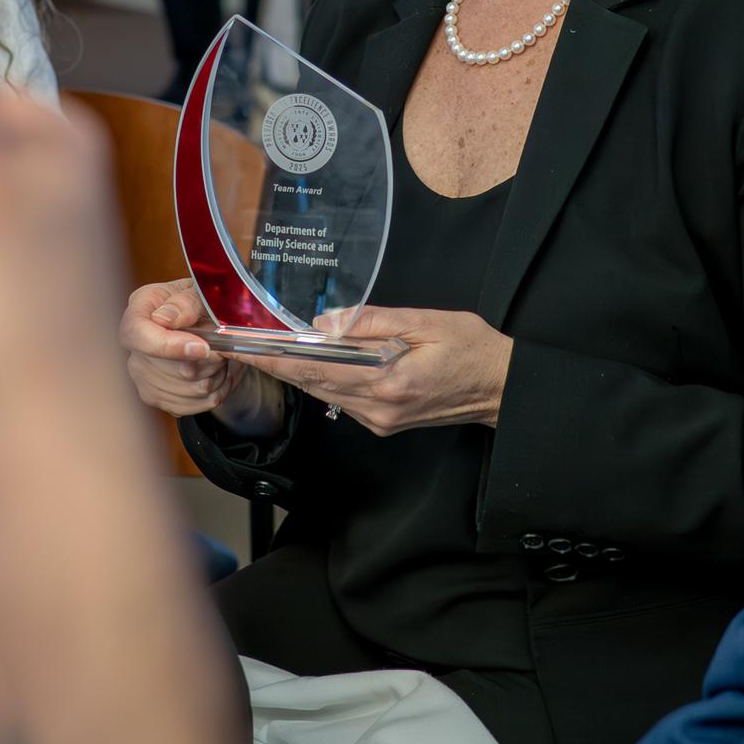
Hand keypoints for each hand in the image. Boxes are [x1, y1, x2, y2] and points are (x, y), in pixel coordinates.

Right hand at [119, 278, 283, 430]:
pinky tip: (218, 374)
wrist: (212, 327)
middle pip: (168, 368)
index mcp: (140, 309)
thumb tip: (166, 318)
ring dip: (215, 376)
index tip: (202, 348)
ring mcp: (141, 374)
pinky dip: (215, 392)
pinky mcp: (155, 396)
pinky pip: (192, 405)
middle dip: (206, 361)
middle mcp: (134, 345)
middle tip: (223, 347)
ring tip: (222, 359)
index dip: (168, 346)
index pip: (136, 334)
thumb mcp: (201, 292)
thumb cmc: (204, 304)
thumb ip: (186, 302)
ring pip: (187, 389)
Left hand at [228, 306, 512, 437]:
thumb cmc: (472, 349)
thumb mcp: (427, 322)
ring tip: (265, 350)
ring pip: (324, 394)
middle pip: (313, 385)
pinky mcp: (383, 421)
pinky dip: (321, 381)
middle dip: (276, 365)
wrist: (502, 389)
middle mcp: (378, 407)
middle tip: (241, 347)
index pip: (319, 369)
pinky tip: (308, 363)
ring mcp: (379, 419)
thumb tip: (327, 321)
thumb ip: (374, 322)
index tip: (249, 348)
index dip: (280, 359)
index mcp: (388, 380)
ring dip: (296, 373)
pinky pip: (342, 399)